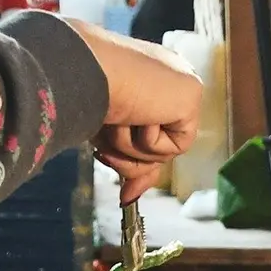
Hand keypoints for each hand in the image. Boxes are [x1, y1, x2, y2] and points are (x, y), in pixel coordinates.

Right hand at [64, 23, 202, 202]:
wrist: (83, 71)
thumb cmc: (79, 92)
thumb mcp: (104, 133)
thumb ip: (127, 161)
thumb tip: (129, 199)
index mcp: (142, 77)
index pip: (150, 130)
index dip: (135, 163)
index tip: (125, 194)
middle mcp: (165, 78)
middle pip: (156, 148)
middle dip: (130, 162)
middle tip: (102, 152)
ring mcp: (180, 85)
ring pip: (163, 151)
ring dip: (132, 147)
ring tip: (117, 119)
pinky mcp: (191, 95)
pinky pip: (175, 146)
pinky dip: (150, 141)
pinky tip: (139, 113)